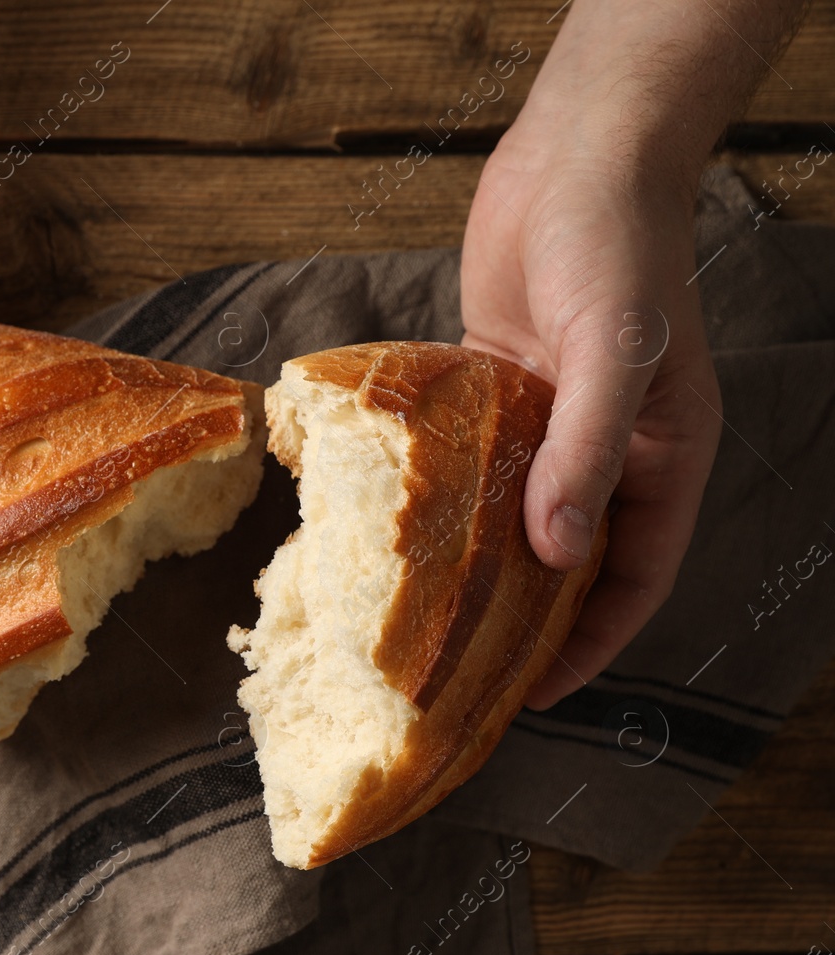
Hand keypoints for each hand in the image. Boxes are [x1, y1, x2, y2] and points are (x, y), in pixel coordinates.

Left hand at [461, 133, 719, 708]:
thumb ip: (589, 453)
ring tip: (419, 619)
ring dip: (476, 561)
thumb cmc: (616, 252)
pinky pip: (469, 462)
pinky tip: (395, 532)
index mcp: (664, 457)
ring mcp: (548, 422)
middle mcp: (608, 451)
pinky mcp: (495, 389)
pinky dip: (441, 496)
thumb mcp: (614, 356)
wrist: (576, 159)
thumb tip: (560, 554)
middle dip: (526, 617)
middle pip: (568, 559)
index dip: (592, 642)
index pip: (632, 577)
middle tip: (463, 673)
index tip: (536, 692)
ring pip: (513, 514)